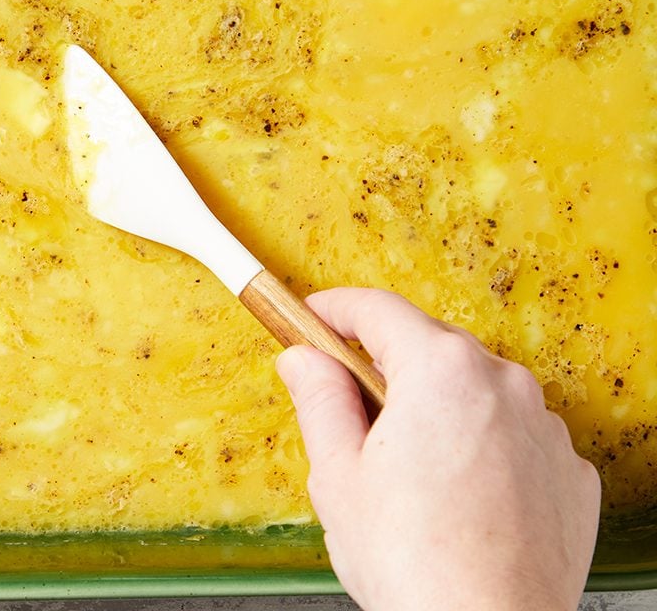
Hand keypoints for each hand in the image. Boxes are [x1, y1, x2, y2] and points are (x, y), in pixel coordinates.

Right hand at [277, 288, 599, 610]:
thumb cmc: (415, 562)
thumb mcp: (337, 473)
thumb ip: (319, 399)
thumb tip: (303, 361)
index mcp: (441, 371)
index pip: (377, 310)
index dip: (334, 310)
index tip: (313, 318)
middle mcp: (503, 384)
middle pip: (429, 348)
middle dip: (384, 367)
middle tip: (346, 411)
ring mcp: (544, 428)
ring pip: (474, 392)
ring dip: (436, 409)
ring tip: (404, 473)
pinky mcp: (569, 473)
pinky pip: (513, 437)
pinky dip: (481, 448)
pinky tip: (454, 496)